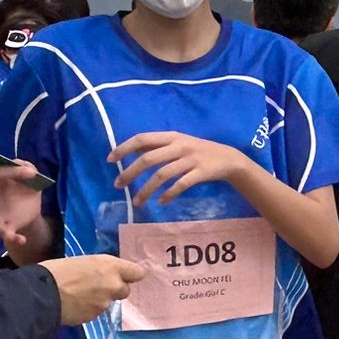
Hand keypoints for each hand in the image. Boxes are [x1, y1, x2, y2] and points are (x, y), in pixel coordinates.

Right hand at [0, 161, 49, 248]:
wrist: (29, 201)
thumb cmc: (21, 183)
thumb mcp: (28, 173)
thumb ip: (27, 168)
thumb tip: (31, 170)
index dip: (12, 173)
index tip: (31, 172)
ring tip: (9, 235)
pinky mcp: (7, 226)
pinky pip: (7, 234)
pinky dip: (14, 238)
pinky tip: (22, 240)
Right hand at [40, 255, 147, 325]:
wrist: (40, 294)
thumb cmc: (57, 271)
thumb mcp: (83, 262)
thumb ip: (100, 270)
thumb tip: (105, 275)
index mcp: (110, 266)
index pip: (138, 273)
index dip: (130, 275)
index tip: (123, 276)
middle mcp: (113, 285)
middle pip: (125, 290)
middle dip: (114, 289)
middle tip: (97, 286)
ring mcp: (105, 303)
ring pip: (109, 302)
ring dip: (100, 299)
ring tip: (80, 295)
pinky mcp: (94, 316)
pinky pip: (96, 311)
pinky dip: (89, 309)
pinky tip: (74, 305)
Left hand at [110, 132, 252, 204]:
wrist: (228, 159)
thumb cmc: (198, 151)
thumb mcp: (178, 143)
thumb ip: (157, 146)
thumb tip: (129, 151)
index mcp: (171, 137)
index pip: (142, 139)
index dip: (124, 148)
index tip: (110, 160)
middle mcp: (180, 146)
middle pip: (148, 159)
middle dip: (130, 172)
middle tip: (118, 185)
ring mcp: (191, 159)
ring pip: (162, 175)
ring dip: (147, 190)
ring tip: (137, 202)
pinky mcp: (201, 172)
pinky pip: (181, 184)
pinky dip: (169, 194)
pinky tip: (161, 202)